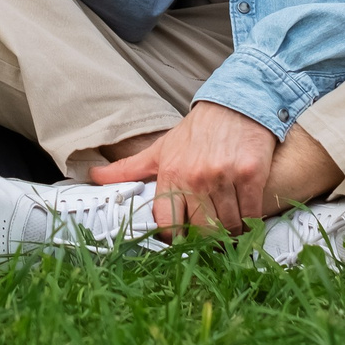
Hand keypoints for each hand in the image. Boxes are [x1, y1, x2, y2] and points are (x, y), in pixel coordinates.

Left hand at [91, 102, 277, 234]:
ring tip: (229, 225)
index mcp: (171, 174)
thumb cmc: (196, 132)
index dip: (174, 239)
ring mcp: (225, 177)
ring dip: (230, 231)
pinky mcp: (251, 174)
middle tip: (210, 235)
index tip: (182, 241)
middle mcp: (196, 177)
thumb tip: (93, 176)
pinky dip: (251, 220)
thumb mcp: (160, 149)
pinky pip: (251, 214)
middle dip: (206, 238)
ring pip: (228, 226)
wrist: (235, 104)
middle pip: (202, 231)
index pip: (167, 224)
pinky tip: (246, 214)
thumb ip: (129, 168)